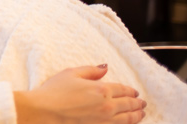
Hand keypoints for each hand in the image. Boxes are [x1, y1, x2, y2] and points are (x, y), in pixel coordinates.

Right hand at [13, 65, 146, 123]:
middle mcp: (107, 106)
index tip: (135, 92)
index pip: (123, 89)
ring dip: (137, 116)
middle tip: (142, 103)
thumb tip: (105, 68)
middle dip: (137, 103)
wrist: (44, 112)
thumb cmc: (54, 92)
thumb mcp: (71, 73)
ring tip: (141, 114)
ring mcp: (104, 121)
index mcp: (101, 89)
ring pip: (127, 119)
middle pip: (128, 104)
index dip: (131, 90)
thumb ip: (91, 71)